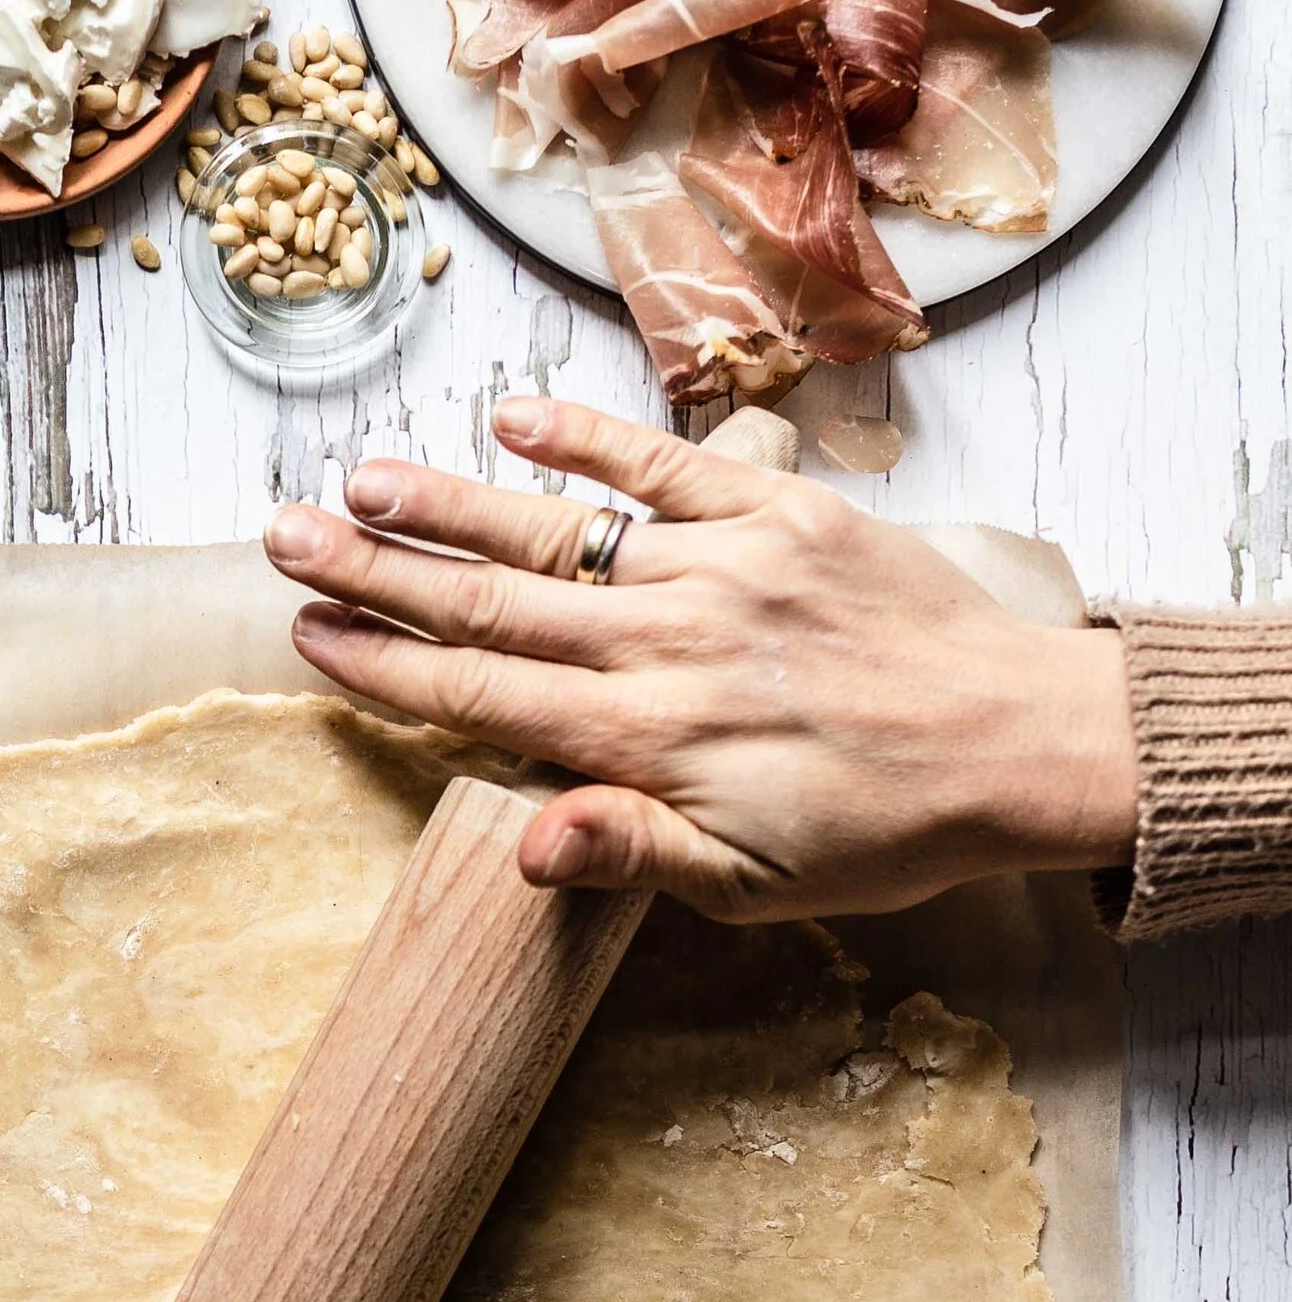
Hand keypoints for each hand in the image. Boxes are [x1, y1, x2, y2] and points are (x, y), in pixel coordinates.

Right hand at [265, 394, 1138, 922]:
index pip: (482, 695)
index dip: (385, 668)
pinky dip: (585, 443)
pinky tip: (509, 416)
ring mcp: (720, 566)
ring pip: (557, 530)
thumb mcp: (749, 885)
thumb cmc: (877, 833)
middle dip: (377, 570)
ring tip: (359, 480)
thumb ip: (629, 852)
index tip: (308, 637)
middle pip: (491, 601)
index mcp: (646, 740)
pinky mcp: (780, 513)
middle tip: (281, 539)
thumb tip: (523, 849)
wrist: (1021, 742)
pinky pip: (665, 466)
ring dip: (450, 502)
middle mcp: (665, 642)